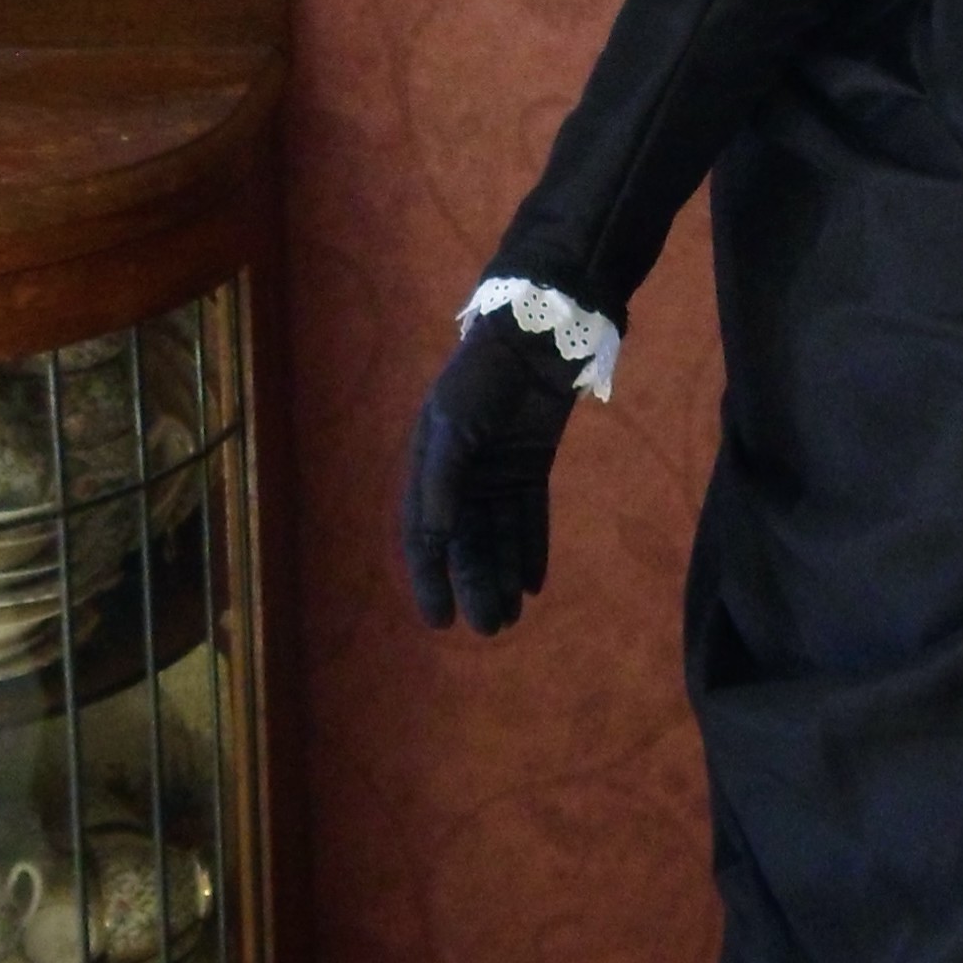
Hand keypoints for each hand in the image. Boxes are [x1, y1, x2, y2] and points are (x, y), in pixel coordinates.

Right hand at [400, 313, 586, 633]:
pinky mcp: (530, 465)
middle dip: (474, 584)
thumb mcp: (453, 427)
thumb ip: (443, 484)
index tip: (440, 621)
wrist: (537, 334)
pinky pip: (527, 515)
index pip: (425, 535)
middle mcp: (459, 474)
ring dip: (501, 573)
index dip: (430, 578)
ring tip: (512, 614)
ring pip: (497, 534)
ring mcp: (496, 470)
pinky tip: (533, 583)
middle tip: (491, 627)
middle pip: (465, 542)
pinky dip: (529, 547)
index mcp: (429, 465)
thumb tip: (434, 540)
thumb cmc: (484, 378)